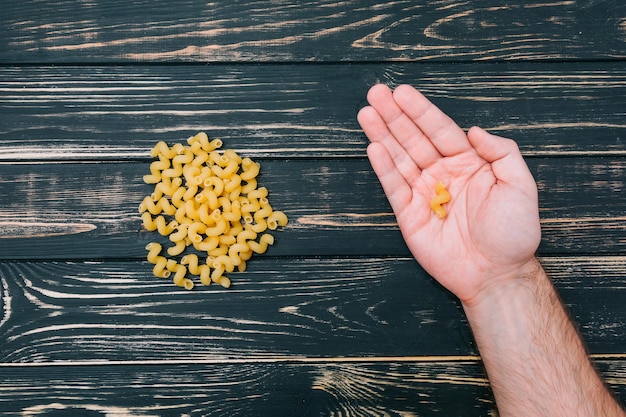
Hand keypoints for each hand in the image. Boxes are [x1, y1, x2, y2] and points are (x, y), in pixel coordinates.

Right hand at [357, 84, 540, 303]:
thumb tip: (474, 130)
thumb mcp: (520, 186)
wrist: (497, 274)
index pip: (440, 130)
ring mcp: (425, 194)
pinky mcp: (410, 216)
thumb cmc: (513, 233)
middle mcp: (443, 174)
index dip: (421, 110)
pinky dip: (384, 168)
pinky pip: (395, 188)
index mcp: (469, 163)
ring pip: (400, 158)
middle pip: (414, 139)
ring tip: (367, 113)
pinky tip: (374, 148)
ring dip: (382, 135)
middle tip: (376, 93)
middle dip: (395, 116)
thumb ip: (502, 152)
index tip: (402, 92)